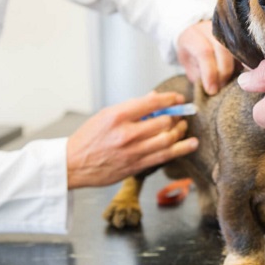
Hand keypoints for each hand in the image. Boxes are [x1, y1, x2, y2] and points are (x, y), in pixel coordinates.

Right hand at [66, 92, 198, 187]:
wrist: (73, 164)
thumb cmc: (88, 138)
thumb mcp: (105, 115)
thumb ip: (131, 107)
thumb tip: (154, 98)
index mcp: (117, 116)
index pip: (152, 102)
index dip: (170, 99)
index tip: (177, 98)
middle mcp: (126, 134)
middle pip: (164, 122)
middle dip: (176, 116)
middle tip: (180, 114)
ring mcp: (133, 152)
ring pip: (168, 139)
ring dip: (180, 131)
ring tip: (183, 126)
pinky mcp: (136, 166)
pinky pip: (164, 156)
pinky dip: (181, 149)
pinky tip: (192, 144)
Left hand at [177, 20, 237, 94]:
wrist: (195, 38)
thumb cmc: (191, 55)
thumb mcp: (189, 67)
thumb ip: (200, 75)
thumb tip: (214, 89)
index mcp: (193, 35)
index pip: (204, 52)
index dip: (209, 73)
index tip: (211, 90)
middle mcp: (209, 29)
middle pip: (222, 50)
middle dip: (223, 73)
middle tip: (221, 87)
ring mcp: (225, 30)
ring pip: (236, 49)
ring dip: (235, 69)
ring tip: (229, 83)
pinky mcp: (237, 35)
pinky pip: (244, 50)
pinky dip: (243, 64)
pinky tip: (240, 75)